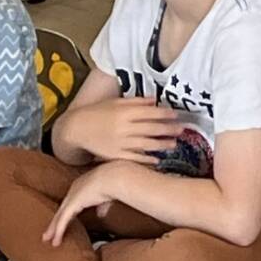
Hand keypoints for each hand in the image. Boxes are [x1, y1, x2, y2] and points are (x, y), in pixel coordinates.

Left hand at [46, 161, 135, 243]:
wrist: (115, 177)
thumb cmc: (114, 183)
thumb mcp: (107, 196)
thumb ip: (102, 205)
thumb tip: (101, 214)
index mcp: (81, 185)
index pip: (70, 203)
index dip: (65, 214)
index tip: (61, 222)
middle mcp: (74, 189)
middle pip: (61, 209)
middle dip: (54, 222)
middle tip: (47, 233)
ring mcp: (72, 196)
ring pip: (59, 216)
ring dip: (53, 229)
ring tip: (47, 240)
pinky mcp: (73, 203)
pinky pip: (63, 220)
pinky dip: (59, 230)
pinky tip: (56, 240)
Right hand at [59, 96, 182, 165]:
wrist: (77, 129)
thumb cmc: (97, 112)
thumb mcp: (115, 102)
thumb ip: (135, 102)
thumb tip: (154, 100)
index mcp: (124, 112)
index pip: (149, 112)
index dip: (164, 114)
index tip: (176, 114)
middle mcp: (123, 127)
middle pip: (150, 128)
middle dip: (168, 129)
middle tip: (182, 129)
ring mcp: (119, 143)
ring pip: (145, 144)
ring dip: (161, 144)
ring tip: (174, 144)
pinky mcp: (115, 155)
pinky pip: (134, 158)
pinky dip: (146, 159)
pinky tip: (157, 160)